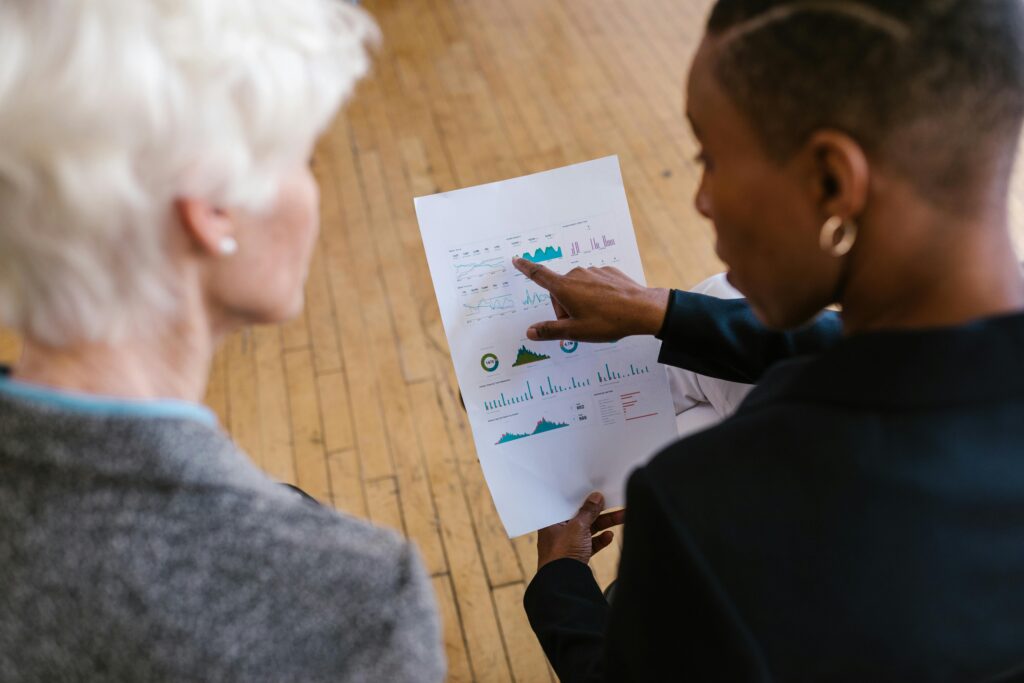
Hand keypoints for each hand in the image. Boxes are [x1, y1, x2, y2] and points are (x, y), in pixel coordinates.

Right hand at [512, 258, 669, 341]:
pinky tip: (608, 307)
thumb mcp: (575, 332)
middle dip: (564, 307)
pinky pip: (595, 284)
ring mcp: (594, 272)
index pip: (539, 275)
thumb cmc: (607, 321)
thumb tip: (530, 332)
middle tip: (579, 324)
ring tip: (596, 317)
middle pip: (561, 291)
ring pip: (578, 288)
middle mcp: (577, 275)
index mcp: (564, 288)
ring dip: (581, 302)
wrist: (642, 309)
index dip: (526, 268)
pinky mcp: (608, 272)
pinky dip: (596, 296)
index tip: (516, 259)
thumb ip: (550, 331)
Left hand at [537, 492, 625, 570]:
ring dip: (605, 524)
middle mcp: (558, 531)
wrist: (564, 583)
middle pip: (581, 516)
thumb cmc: (563, 552)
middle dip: (599, 511)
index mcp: (551, 521)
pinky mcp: (577, 556)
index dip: (583, 497)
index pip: (568, 504)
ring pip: (589, 530)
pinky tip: (609, 537)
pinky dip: (600, 540)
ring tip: (622, 516)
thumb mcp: (577, 526)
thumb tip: (596, 497)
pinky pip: (591, 544)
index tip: (597, 492)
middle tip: (615, 502)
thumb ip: (588, 511)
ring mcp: (568, 544)